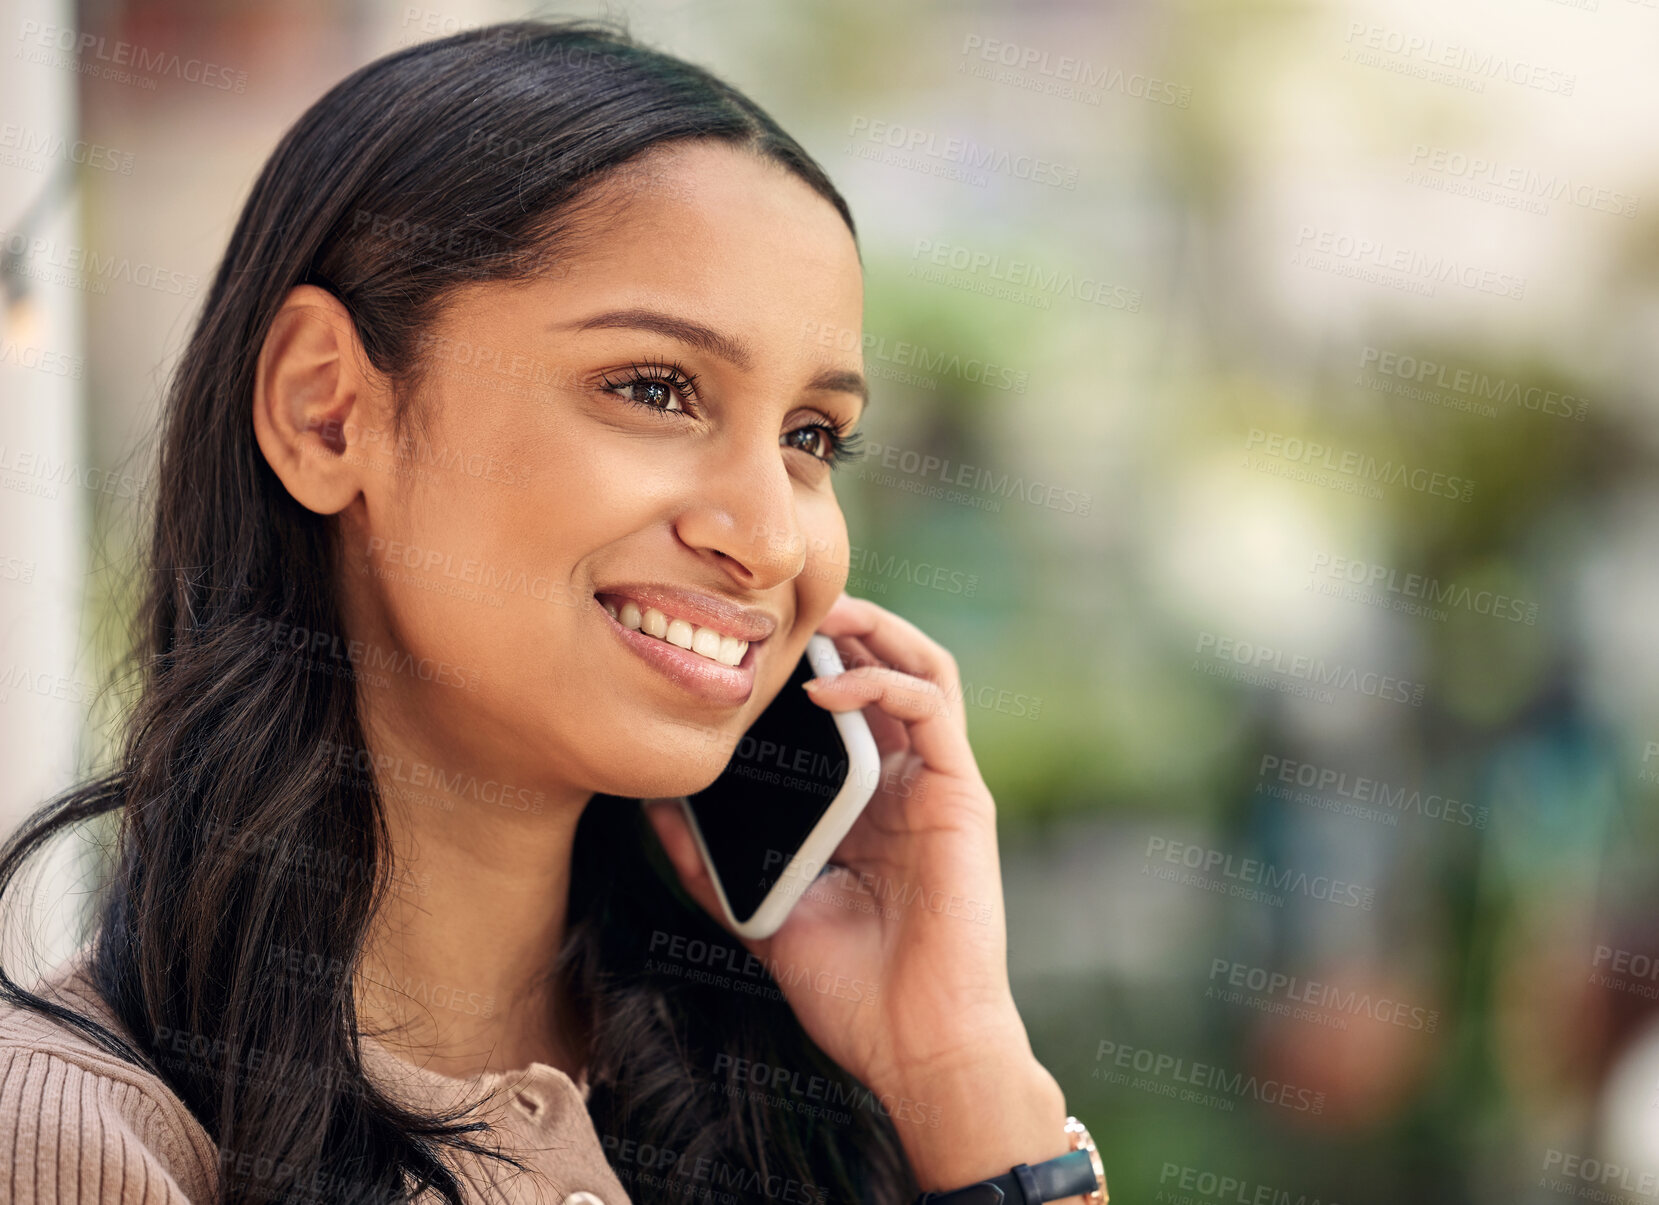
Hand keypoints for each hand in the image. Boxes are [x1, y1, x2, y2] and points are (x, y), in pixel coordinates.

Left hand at [645, 592, 1079, 1192]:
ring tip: (819, 612)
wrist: (916, 1047)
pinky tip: (830, 686)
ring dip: (874, 628)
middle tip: (781, 602)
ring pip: (921, 667)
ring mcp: (937, 784)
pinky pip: (932, 707)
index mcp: (865, 806)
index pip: (843, 707)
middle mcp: (904, 784)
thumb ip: (713, 862)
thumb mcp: (762, 914)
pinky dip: (883, 679)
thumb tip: (654, 809)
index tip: (745, 642)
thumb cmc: (850, 992)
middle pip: (885, 669)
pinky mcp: (962, 793)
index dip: (805, 664)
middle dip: (841, 623)